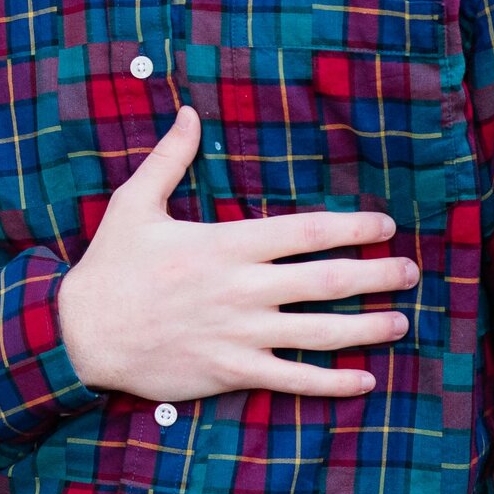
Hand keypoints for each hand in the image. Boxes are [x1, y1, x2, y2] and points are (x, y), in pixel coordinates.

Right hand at [57, 108, 416, 401]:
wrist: (82, 333)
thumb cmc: (109, 266)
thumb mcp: (133, 203)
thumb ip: (169, 157)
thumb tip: (189, 112)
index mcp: (225, 245)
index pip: (305, 233)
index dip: (352, 228)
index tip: (385, 225)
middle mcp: (242, 289)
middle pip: (327, 281)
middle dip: (377, 275)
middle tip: (411, 271)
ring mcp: (240, 334)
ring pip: (321, 332)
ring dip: (368, 328)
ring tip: (401, 321)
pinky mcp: (231, 372)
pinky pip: (293, 379)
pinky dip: (333, 382)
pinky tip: (364, 379)